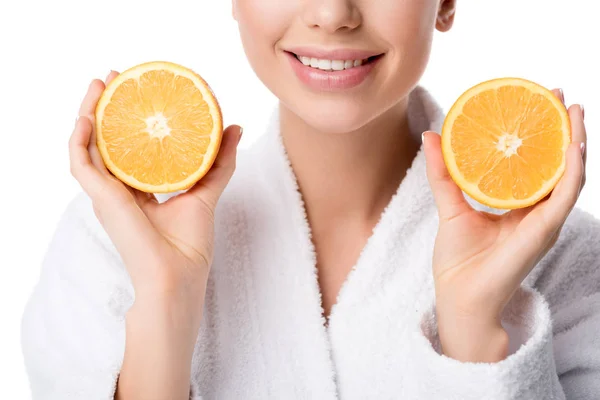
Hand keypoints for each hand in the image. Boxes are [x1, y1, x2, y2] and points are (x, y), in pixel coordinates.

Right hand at [70, 71, 241, 310]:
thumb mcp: (206, 193)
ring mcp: (107, 195)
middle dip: (107, 108)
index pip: (130, 149)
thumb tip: (235, 128)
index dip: (130, 121)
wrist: (177, 276)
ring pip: (89, 146)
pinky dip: (80, 139)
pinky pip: (81, 163)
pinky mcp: (102, 199)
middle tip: (113, 78)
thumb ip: (218, 162)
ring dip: (89, 113)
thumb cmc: (189, 245)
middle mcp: (120, 191)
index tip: (137, 92)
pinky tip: (88, 116)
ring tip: (98, 85)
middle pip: (107, 142)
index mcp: (140, 191)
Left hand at [422, 89, 585, 362]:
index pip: (534, 162)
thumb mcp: (449, 205)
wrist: (459, 295)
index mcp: (516, 205)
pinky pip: (567, 194)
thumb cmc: (457, 258)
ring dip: (576, 140)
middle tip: (557, 95)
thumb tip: (431, 135)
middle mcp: (535, 210)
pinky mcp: (545, 229)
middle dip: (561, 127)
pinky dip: (573, 168)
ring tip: (574, 110)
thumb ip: (443, 172)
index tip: (533, 102)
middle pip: (556, 163)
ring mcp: (543, 220)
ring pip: (570, 173)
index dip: (537, 132)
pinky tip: (573, 144)